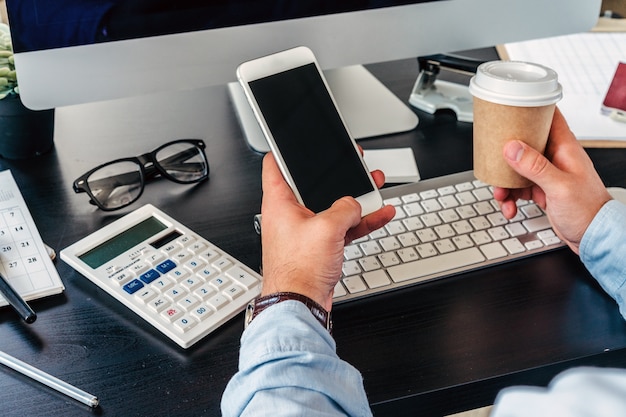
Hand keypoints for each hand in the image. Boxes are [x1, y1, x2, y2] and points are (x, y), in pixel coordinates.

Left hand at [259, 153, 395, 309]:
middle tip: (352, 161)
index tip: (298, 141)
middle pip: (313, 184)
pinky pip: (343, 227)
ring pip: (333, 205)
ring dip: (356, 197)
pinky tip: (379, 214)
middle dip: (336, 174)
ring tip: (374, 184)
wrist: (300, 305)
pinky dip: (361, 221)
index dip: (286, 150)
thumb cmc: (297, 270)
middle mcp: (291, 214)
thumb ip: (344, 208)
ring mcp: (307, 231)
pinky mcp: (320, 246)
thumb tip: (354, 204)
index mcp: (280, 202)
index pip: (275, 165)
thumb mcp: (326, 228)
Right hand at [492, 108, 611, 253]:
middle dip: (505, 156)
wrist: (594, 237)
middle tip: (494, 163)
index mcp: (564, 148)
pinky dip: (511, 197)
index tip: (510, 110)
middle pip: (524, 144)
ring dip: (505, 183)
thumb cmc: (588, 210)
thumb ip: (535, 166)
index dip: (530, 110)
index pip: (548, 117)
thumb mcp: (559, 187)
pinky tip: (511, 207)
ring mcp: (548, 174)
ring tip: (502, 196)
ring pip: (517, 169)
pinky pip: (519, 188)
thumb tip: (512, 148)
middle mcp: (555, 158)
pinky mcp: (542, 190)